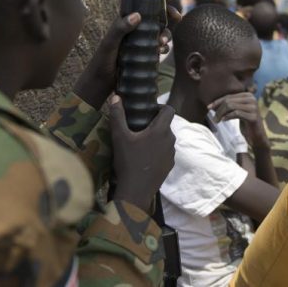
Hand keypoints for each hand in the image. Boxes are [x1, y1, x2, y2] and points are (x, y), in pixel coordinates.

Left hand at [75, 5, 180, 107]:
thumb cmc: (102, 59)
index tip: (172, 11)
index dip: (161, 6)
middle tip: (169, 31)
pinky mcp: (144, 54)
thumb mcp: (110, 42)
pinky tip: (161, 52)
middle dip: (168, 23)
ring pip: (159, 34)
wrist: (101, 82)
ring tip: (162, 45)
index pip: (145, 8)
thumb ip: (120, 28)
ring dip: (166, 37)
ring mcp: (140, 42)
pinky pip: (158, 48)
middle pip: (157, 20)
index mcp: (126, 21)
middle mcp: (135, 29)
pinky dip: (163, 48)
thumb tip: (137, 15)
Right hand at [110, 95, 175, 213]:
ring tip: (140, 143)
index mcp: (161, 130)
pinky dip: (158, 151)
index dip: (160, 107)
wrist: (136, 191)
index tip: (148, 111)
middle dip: (155, 123)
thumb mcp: (119, 137)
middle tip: (139, 127)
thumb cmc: (128, 161)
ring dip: (157, 138)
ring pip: (166, 139)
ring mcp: (171, 154)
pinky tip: (144, 157)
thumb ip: (118, 115)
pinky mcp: (170, 166)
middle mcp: (170, 140)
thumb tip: (115, 96)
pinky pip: (166, 152)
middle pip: (166, 125)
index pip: (169, 110)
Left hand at [209, 92, 269, 149]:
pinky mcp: (253, 116)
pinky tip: (223, 121)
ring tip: (216, 121)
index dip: (217, 102)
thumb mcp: (237, 112)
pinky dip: (228, 116)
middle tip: (214, 118)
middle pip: (229, 101)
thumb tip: (211, 105)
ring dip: (221, 114)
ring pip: (231, 106)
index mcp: (248, 95)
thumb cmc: (246, 124)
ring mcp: (253, 107)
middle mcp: (252, 99)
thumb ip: (228, 106)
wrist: (257, 137)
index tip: (209, 107)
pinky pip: (236, 113)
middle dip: (218, 109)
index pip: (229, 96)